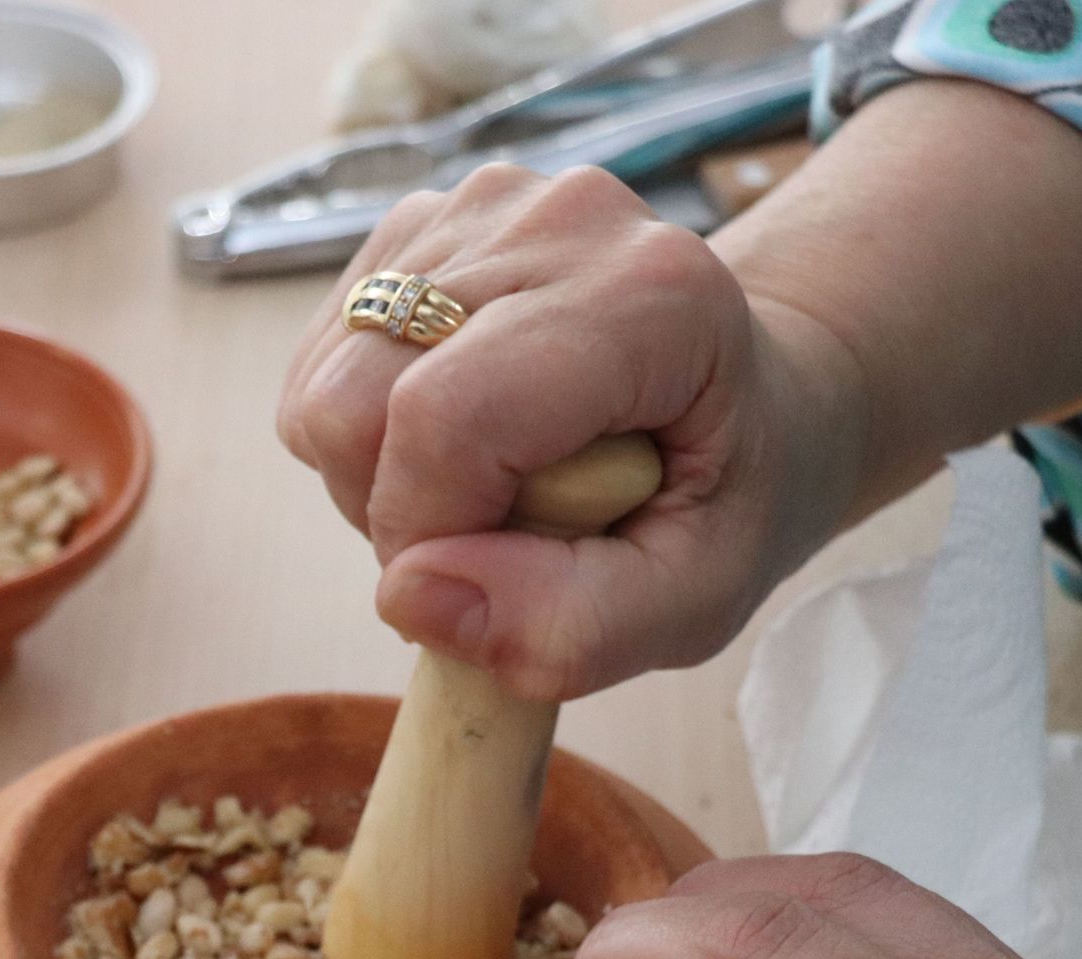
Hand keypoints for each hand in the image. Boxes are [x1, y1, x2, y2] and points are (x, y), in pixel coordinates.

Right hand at [275, 162, 865, 700]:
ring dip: (381, 475)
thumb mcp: (696, 601)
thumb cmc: (732, 497)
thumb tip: (408, 597)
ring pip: (321, 390)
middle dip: (395, 510)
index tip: (483, 581)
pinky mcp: (418, 225)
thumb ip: (572, 627)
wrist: (762, 395)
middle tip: (496, 536)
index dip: (427, 533)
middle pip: (354, 403)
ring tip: (490, 483)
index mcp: (649, 296)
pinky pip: (319, 365)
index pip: (446, 419)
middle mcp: (556, 219)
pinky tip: (461, 435)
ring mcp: (477, 208)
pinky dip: (368, 434)